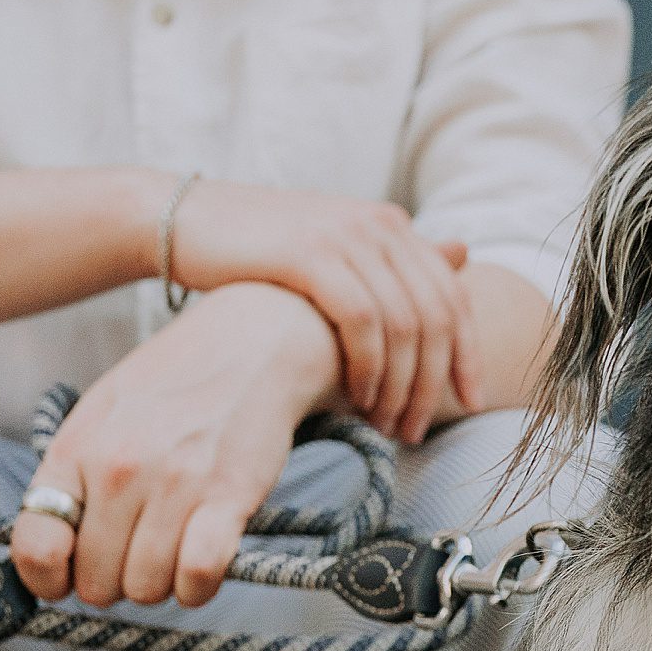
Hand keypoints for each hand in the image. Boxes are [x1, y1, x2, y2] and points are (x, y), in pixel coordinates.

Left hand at [10, 282, 340, 609]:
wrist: (251, 345)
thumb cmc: (173, 384)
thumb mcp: (101, 413)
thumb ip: (72, 477)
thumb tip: (52, 550)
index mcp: (77, 449)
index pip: (36, 545)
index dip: (48, 578)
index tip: (67, 578)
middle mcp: (119, 470)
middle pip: (97, 582)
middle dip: (113, 582)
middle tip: (134, 555)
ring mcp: (174, 485)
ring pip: (147, 588)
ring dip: (159, 585)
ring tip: (170, 551)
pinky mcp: (229, 497)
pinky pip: (199, 575)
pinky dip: (197, 587)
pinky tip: (200, 567)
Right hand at [164, 178, 477, 441]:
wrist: (179, 222)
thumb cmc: (257, 253)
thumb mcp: (334, 253)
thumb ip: (393, 263)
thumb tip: (464, 254)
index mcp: (391, 226)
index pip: (455, 297)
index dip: (469, 355)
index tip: (472, 403)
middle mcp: (378, 225)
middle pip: (437, 317)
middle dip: (433, 383)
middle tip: (415, 429)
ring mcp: (346, 236)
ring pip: (405, 325)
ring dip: (401, 386)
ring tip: (385, 425)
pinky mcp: (311, 254)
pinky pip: (363, 321)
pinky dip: (368, 367)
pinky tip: (358, 399)